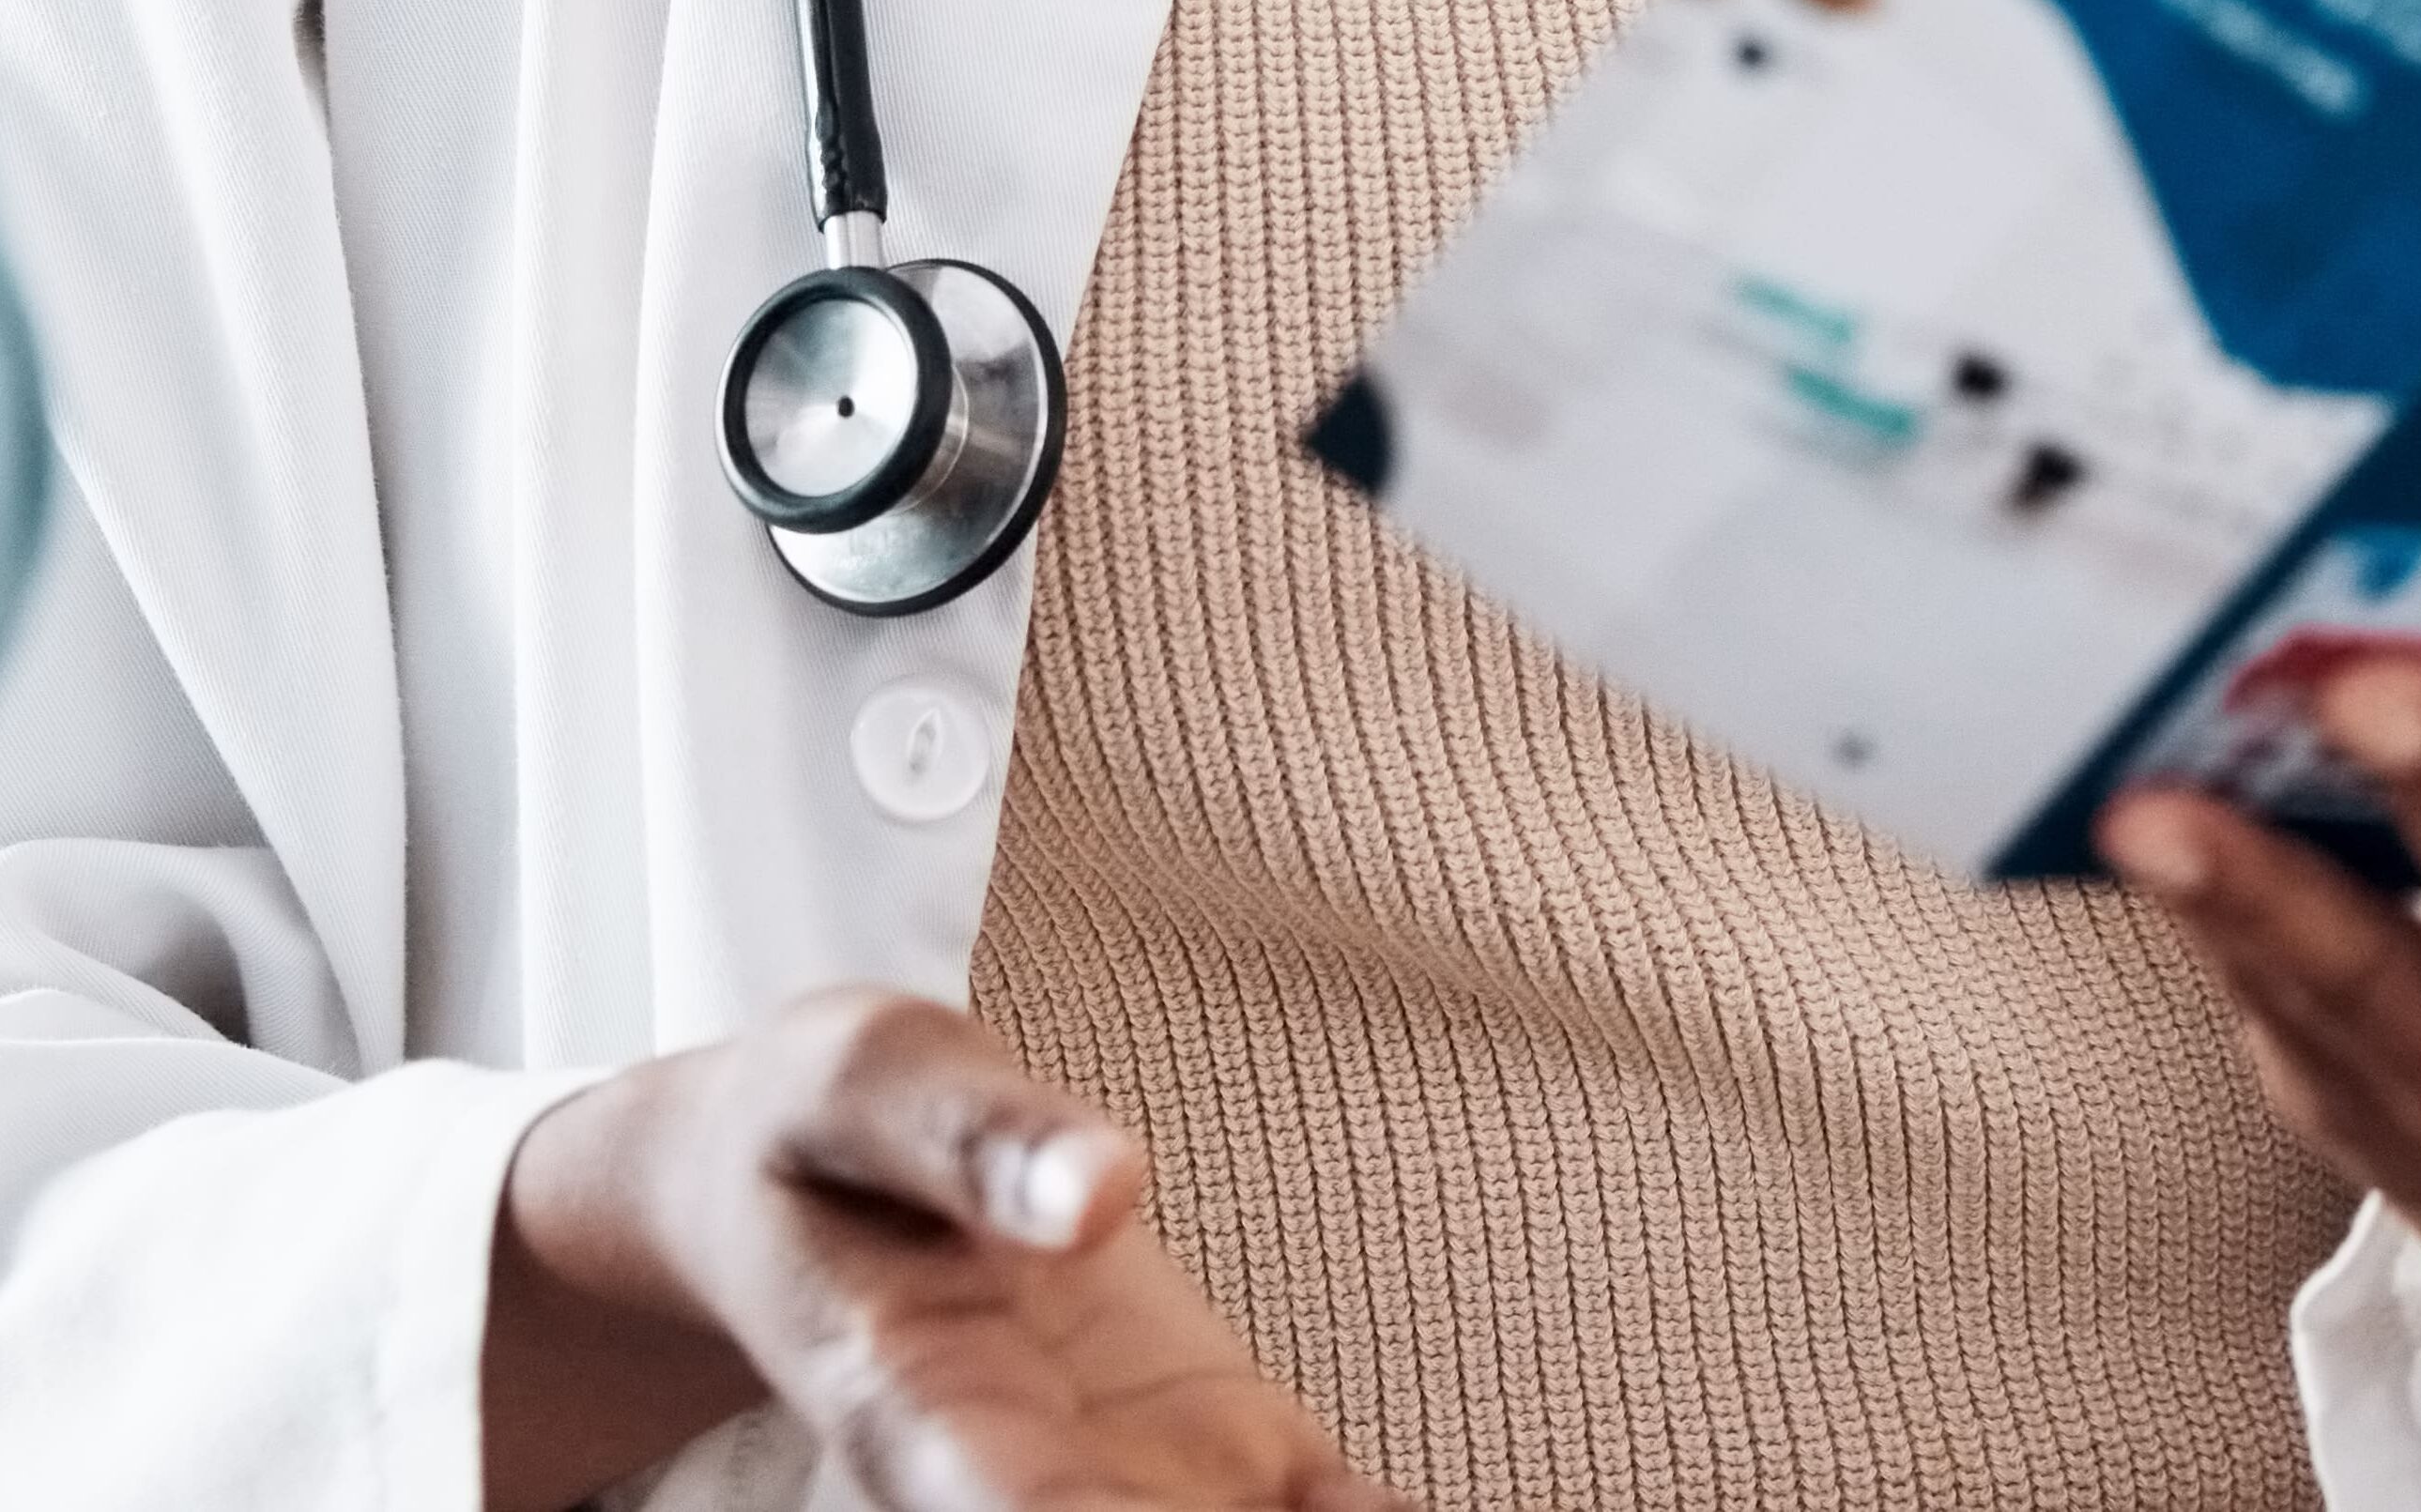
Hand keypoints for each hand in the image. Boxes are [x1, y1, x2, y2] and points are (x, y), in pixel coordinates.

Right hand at [485, 988, 1413, 1511]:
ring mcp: (1143, 1484)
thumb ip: (979, 1135)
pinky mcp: (1225, 1452)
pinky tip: (1500, 1495)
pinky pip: (1322, 1511)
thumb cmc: (821, 1137)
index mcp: (926, 1416)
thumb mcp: (868, 1081)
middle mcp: (1037, 1493)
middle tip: (1325, 1482)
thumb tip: (1108, 1187)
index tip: (1160, 1504)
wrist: (790, 1196)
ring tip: (1489, 1495)